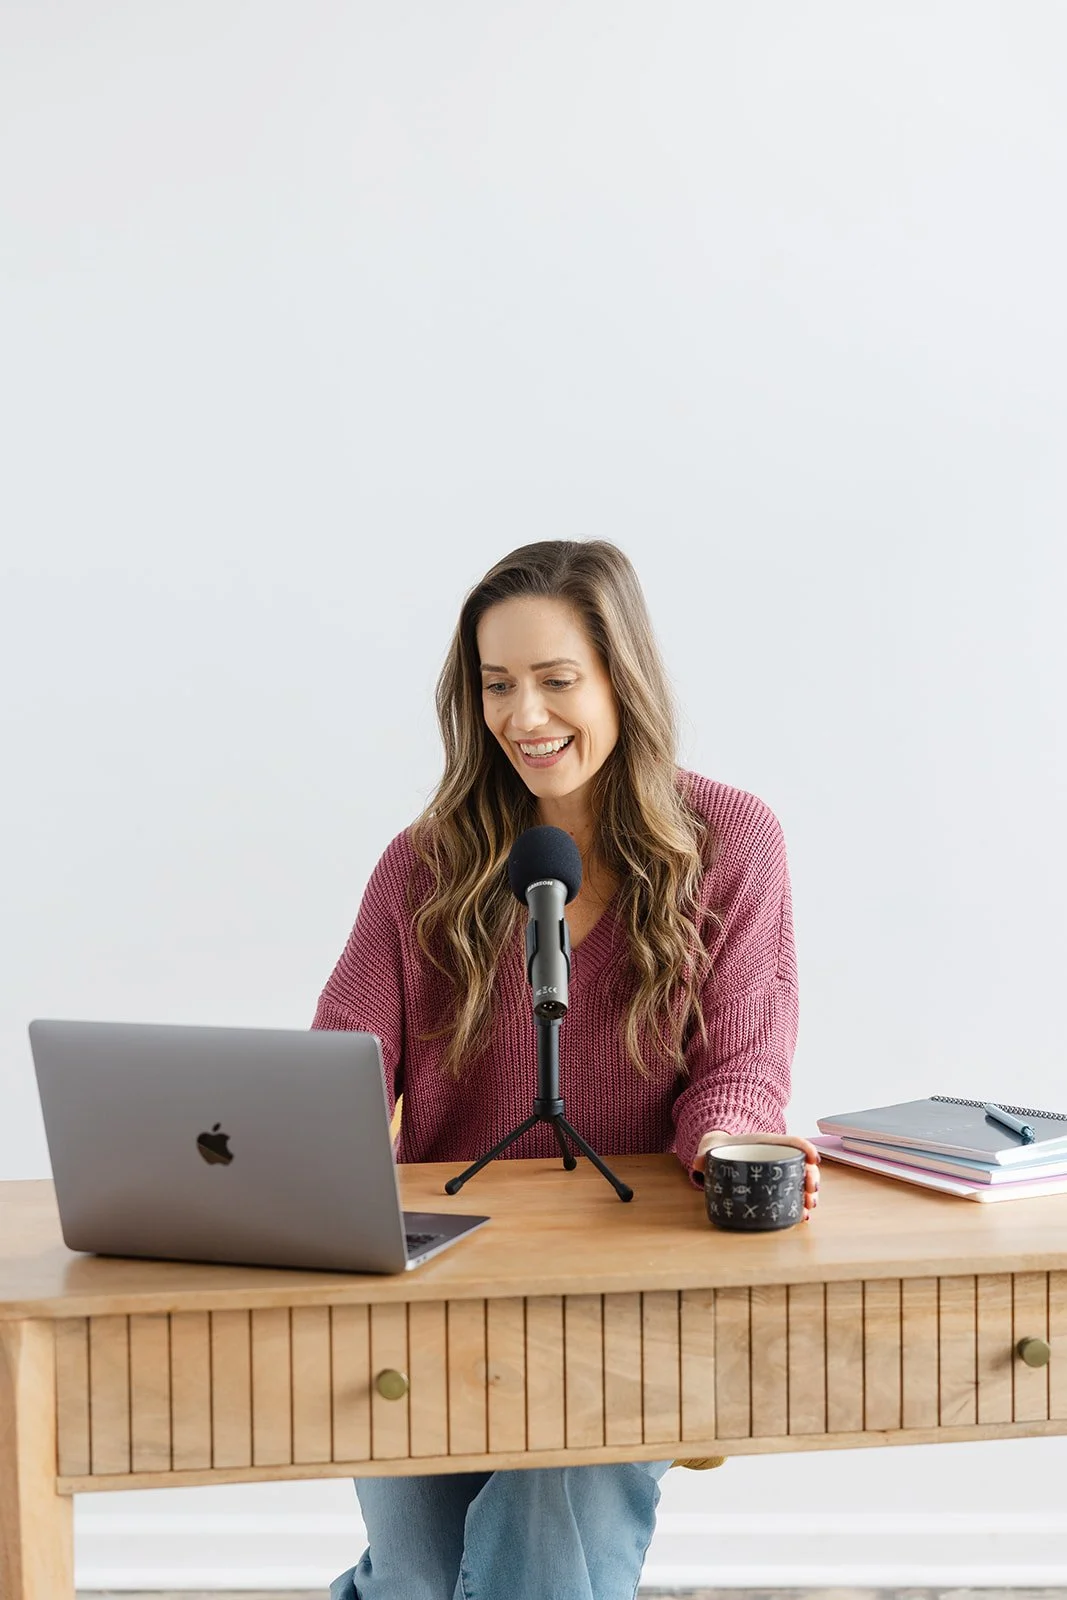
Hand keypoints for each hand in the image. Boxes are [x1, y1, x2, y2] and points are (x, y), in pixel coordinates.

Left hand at [699, 1132, 819, 1221]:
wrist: (720, 1152)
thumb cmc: (720, 1149)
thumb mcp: (712, 1149)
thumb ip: (705, 1154)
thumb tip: (698, 1162)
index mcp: (766, 1143)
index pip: (791, 1141)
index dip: (806, 1147)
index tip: (814, 1158)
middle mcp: (776, 1157)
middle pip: (802, 1163)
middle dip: (811, 1176)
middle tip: (811, 1190)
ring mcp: (778, 1172)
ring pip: (802, 1180)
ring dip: (809, 1193)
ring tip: (809, 1205)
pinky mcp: (775, 1187)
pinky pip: (793, 1194)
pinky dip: (799, 1205)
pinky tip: (802, 1215)